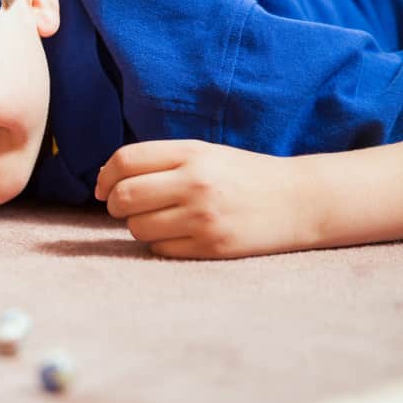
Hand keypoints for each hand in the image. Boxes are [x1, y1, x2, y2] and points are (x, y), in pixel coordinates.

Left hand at [94, 139, 309, 258]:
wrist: (299, 201)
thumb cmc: (240, 175)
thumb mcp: (203, 153)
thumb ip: (158, 161)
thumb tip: (106, 180)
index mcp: (191, 153)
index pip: (125, 161)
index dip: (104, 176)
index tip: (103, 188)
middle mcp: (196, 183)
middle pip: (124, 196)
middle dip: (115, 204)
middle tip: (123, 207)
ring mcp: (204, 217)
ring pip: (137, 227)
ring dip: (138, 225)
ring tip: (160, 219)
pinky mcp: (211, 247)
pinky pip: (160, 249)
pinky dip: (160, 243)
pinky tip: (180, 234)